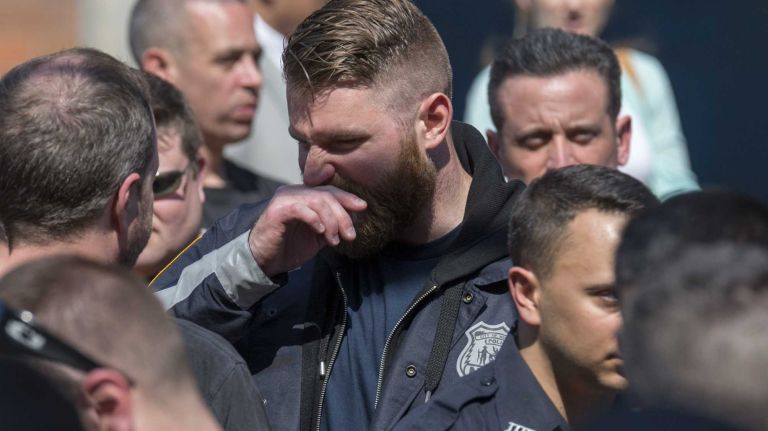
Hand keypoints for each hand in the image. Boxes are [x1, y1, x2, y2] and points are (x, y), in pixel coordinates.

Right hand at [248, 185, 366, 276]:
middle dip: (342, 215)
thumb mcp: (318, 235)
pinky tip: (321, 232)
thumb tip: (354, 218)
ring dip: (331, 222)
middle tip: (350, 235)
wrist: (265, 261)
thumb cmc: (290, 247)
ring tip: (334, 240)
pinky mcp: (277, 210)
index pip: (330, 191)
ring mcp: (285, 199)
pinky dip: (315, 220)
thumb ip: (333, 224)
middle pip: (326, 195)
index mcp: (304, 195)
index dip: (347, 198)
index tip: (363, 208)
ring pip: (316, 201)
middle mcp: (294, 192)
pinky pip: (301, 209)